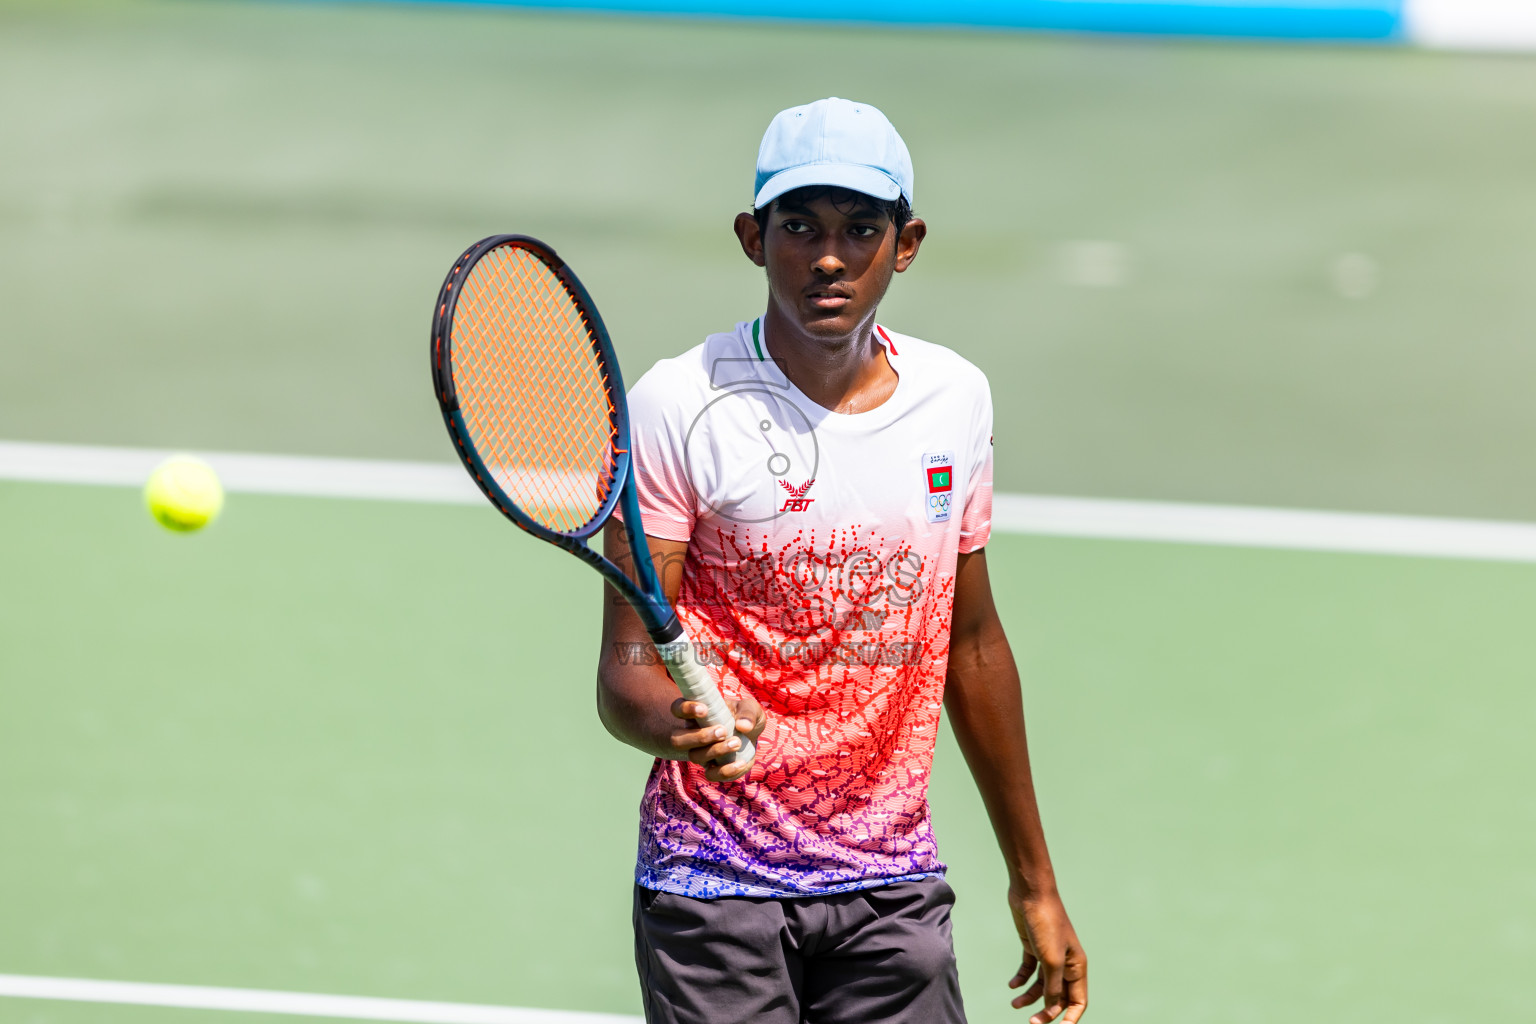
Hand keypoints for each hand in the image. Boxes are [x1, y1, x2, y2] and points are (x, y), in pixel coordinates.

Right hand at [668, 694, 765, 782]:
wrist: (750, 735)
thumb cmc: (744, 716)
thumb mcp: (749, 708)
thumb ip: (747, 713)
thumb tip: (743, 726)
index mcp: (695, 713)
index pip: (677, 709)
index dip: (685, 709)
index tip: (704, 709)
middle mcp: (691, 734)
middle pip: (677, 740)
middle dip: (699, 737)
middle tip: (722, 731)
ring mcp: (699, 753)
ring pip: (695, 757)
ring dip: (715, 751)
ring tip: (736, 742)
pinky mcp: (712, 768)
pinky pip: (711, 774)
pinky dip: (726, 771)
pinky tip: (741, 762)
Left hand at [1007, 889, 1086, 1022]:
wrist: (1031, 893)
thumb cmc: (1046, 923)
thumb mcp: (1051, 960)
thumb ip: (1053, 986)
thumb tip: (1052, 1007)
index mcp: (1077, 966)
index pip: (1078, 1001)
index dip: (1070, 1018)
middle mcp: (1065, 963)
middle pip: (1059, 996)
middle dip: (1047, 1011)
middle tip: (1031, 1022)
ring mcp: (1049, 955)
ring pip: (1042, 985)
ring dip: (1030, 997)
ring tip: (1014, 1004)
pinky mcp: (1033, 946)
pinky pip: (1029, 970)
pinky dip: (1021, 979)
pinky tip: (1012, 985)